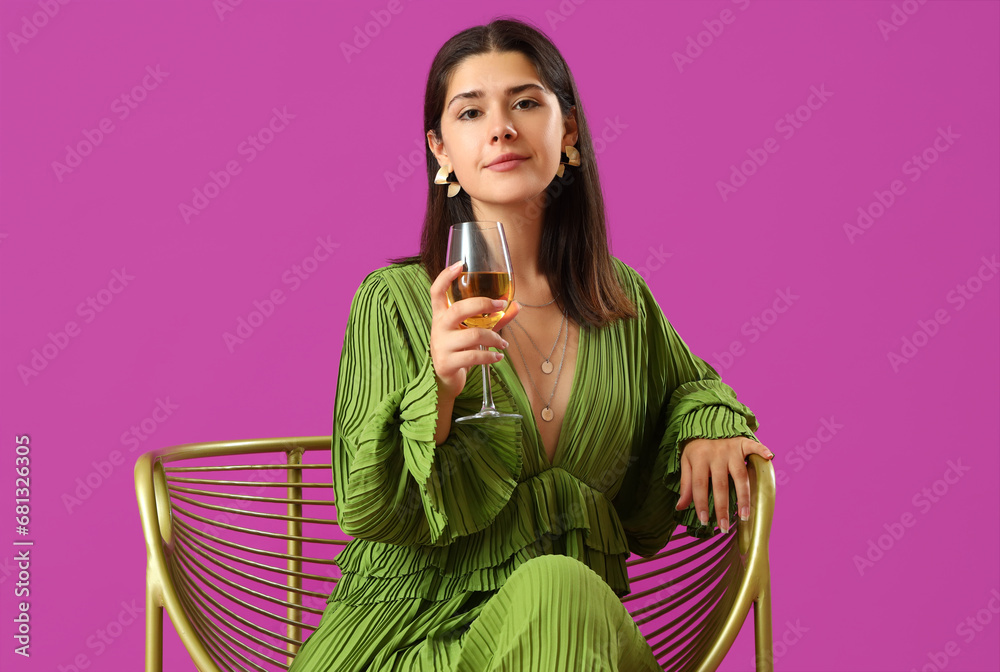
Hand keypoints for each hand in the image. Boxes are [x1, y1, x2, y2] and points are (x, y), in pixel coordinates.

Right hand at [429, 260, 521, 399]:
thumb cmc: (459, 349)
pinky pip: (474, 356)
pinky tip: (498, 357)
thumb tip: (516, 306)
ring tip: (503, 344)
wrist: (444, 379)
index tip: (460, 265)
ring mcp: (441, 345)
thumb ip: (492, 319)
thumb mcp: (472, 331)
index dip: (445, 276)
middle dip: (483, 304)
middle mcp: (438, 327)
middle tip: (500, 306)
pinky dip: (490, 356)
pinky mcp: (447, 362)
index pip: (436, 291)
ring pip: (473, 334)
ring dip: (494, 338)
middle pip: (459, 308)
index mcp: (441, 315)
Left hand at [673, 436, 773, 532]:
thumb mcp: (686, 463)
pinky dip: (762, 450)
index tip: (704, 522)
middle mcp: (715, 454)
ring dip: (743, 496)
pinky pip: (754, 446)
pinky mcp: (742, 443)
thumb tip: (680, 507)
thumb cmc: (696, 448)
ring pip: (739, 475)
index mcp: (699, 459)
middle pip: (720, 485)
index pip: (700, 485)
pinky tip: (769, 457)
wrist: (704, 422)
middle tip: (725, 527)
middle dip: (722, 508)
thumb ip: (686, 484)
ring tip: (744, 515)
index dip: (701, 504)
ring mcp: (731, 449)